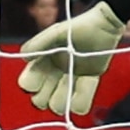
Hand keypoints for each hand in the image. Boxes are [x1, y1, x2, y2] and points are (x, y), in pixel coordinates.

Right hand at [17, 1, 129, 118]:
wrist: (105, 25)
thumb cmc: (78, 27)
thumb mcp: (56, 33)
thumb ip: (40, 42)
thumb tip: (24, 58)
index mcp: (42, 63)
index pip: (28, 83)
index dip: (31, 85)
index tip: (36, 83)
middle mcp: (54, 74)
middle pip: (40, 100)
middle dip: (43, 98)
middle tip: (54, 86)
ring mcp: (71, 79)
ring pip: (58, 105)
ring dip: (60, 102)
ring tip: (69, 87)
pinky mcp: (88, 80)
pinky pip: (81, 102)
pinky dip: (80, 102)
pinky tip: (81, 91)